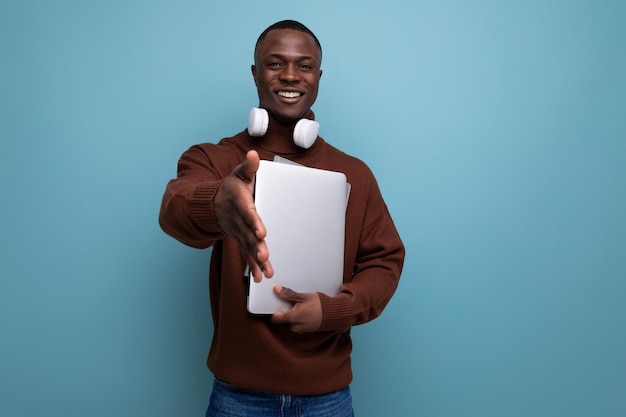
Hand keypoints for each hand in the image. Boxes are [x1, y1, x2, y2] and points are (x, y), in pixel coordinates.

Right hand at [214, 150, 272, 281]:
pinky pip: (246, 254)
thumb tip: (253, 154)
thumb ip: (248, 167)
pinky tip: (261, 277)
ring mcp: (237, 232)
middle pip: (248, 234)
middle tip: (265, 255)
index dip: (254, 222)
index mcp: (240, 203)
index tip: (262, 232)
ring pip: (248, 247)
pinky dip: (253, 266)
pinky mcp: (239, 240)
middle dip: (256, 246)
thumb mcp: (239, 174)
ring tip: (266, 271)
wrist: (213, 203)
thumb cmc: (232, 187)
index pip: (248, 213)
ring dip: (257, 260)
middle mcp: (237, 220)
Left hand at [271, 285, 322, 332]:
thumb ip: (288, 294)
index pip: (274, 318)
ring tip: (302, 307)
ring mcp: (300, 329)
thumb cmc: (320, 304)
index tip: (278, 303)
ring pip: (290, 321)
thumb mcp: (303, 296)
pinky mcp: (304, 330)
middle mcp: (295, 326)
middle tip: (294, 302)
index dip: (274, 310)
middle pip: (282, 319)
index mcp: (293, 317)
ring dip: (293, 314)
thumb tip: (276, 289)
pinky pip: (297, 323)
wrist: (333, 314)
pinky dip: (299, 318)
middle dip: (286, 310)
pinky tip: (305, 312)